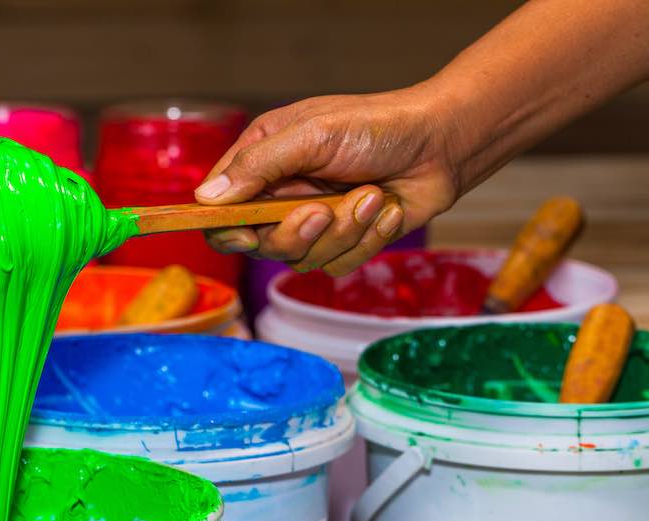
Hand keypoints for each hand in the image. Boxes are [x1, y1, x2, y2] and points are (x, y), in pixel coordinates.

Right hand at [194, 87, 460, 275]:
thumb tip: (206, 199)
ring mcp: (313, 221)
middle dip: (297, 232)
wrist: (444, 144)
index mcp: (263, 160)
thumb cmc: (378, 125)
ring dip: (343, 231)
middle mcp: (282, 194)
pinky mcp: (345, 242)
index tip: (247, 232)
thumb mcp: (312, 135)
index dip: (226, 228)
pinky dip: (366, 241)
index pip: (220, 208)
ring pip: (302, 259)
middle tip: (324, 209)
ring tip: (371, 196)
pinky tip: (385, 210)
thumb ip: (258, 166)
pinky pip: (337, 265)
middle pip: (260, 243)